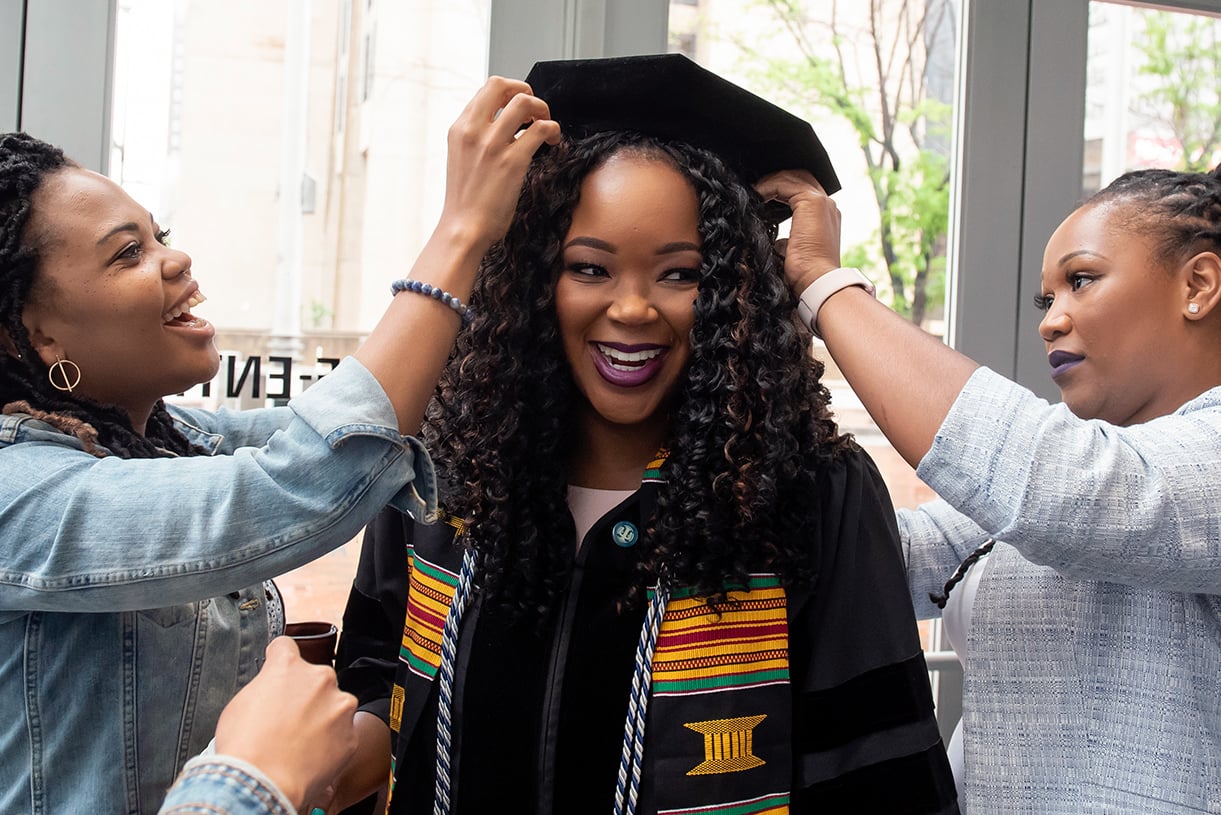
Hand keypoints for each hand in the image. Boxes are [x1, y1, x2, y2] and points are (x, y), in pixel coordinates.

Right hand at [214, 637, 357, 812]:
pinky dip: (330, 743)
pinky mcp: (350, 733)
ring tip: (298, 743)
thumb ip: (264, 688)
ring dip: (321, 718)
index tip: (279, 667)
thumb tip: (271, 693)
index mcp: (288, 666)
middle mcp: (320, 678)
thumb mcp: (240, 705)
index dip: (279, 658)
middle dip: (304, 696)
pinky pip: (341, 733)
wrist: (263, 783)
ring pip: (333, 706)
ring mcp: (340, 706)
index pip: (285, 647)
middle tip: (287, 721)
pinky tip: (309, 756)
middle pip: (314, 679)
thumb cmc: (245, 747)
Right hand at [440, 76, 561, 252]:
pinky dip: (553, 130)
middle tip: (535, 110)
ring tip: (546, 125)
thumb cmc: (466, 201)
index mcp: (459, 129)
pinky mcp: (513, 161)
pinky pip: (541, 129)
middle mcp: (473, 131)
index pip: (486, 90)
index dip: (509, 92)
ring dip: (542, 109)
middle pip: (502, 85)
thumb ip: (476, 138)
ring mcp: (493, 144)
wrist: (464, 228)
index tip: (519, 106)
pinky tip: (552, 142)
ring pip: (524, 102)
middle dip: (525, 91)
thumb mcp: (461, 158)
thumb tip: (501, 125)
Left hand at [755, 170, 842, 294]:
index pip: (803, 191)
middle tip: (756, 189)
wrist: (816, 281)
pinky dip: (768, 186)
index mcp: (826, 216)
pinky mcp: (811, 202)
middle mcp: (827, 205)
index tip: (762, 197)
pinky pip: (785, 184)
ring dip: (770, 182)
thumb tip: (775, 241)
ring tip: (754, 191)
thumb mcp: (792, 252)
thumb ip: (785, 242)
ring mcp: (821, 201)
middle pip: (800, 177)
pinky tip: (757, 195)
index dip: (782, 190)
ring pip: (792, 177)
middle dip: (777, 180)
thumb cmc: (804, 274)